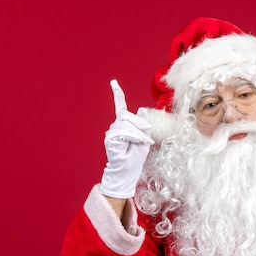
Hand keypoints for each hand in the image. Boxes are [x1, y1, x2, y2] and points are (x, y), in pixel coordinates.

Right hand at [100, 79, 153, 198]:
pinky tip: (130, 145)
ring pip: (127, 123)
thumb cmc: (134, 159)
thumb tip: (141, 109)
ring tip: (136, 145)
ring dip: (137, 134)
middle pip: (128, 115)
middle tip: (143, 139)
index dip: (118, 94)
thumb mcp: (144, 140)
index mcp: (124, 126)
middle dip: (140, 126)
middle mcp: (116, 127)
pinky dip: (133, 137)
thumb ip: (143, 124)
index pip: (121, 107)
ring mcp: (112, 132)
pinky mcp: (111, 138)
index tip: (113, 83)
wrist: (126, 172)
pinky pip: (125, 131)